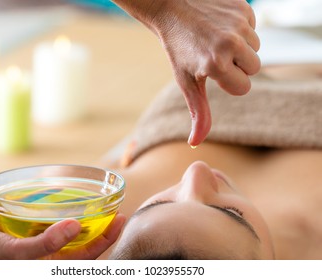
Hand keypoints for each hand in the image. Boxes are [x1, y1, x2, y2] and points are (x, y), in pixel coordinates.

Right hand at [0, 214, 125, 259]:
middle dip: (101, 231)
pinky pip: (52, 225)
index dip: (105, 242)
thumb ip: (44, 244)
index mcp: (46, 268)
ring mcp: (38, 245)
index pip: (85, 259)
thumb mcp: (13, 252)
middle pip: (82, 246)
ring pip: (69, 235)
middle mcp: (46, 258)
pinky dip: (64, 216)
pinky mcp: (28, 233)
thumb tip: (75, 228)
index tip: (119, 221)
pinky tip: (70, 205)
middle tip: (116, 212)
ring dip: (85, 223)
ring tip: (99, 207)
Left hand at [112, 0, 259, 144]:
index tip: (214, 73)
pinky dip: (241, 29)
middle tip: (214, 56)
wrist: (172, 10)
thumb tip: (196, 142)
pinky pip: (253, 27)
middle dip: (238, 66)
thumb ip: (198, 113)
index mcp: (216, 65)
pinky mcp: (243, 7)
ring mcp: (238, 24)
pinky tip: (220, 26)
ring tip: (217, 40)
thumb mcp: (187, 83)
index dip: (230, 83)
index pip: (243, 88)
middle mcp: (230, 44)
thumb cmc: (179, 50)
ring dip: (240, 47)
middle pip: (255, 69)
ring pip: (256, 48)